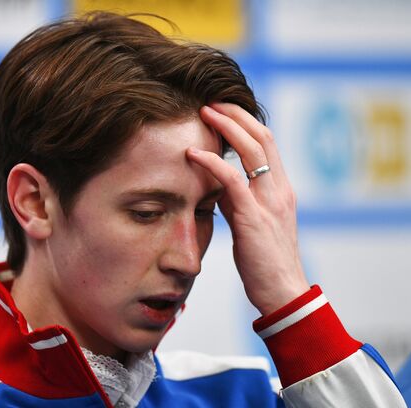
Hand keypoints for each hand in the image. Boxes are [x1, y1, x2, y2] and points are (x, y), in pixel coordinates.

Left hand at [187, 103, 309, 315]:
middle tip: (211, 102)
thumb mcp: (251, 223)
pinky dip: (212, 162)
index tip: (222, 110)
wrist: (281, 291)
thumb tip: (216, 185)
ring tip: (203, 113)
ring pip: (253, 150)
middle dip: (236, 114)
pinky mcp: (254, 218)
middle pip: (262, 137)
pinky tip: (193, 154)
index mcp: (281, 189)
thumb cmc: (264, 260)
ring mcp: (270, 202)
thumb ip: (237, 201)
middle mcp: (279, 189)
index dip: (245, 122)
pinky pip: (233, 180)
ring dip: (226, 127)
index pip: (267, 143)